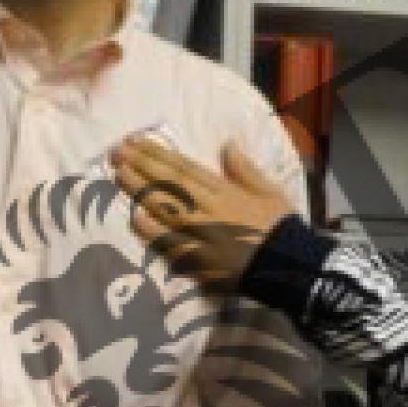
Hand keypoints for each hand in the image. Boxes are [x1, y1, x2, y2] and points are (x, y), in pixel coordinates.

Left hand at [112, 137, 293, 290]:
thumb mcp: (268, 190)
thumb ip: (245, 168)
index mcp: (224, 190)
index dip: (159, 153)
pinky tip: (137, 221)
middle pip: (171, 183)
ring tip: (119, 175)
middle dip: (142, 165)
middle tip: (117, 151)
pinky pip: (175, 245)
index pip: (185, 167)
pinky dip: (156, 233)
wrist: (291, 264)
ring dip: (142, 191)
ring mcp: (204, 233)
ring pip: (168, 208)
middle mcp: (210, 207)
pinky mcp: (202, 259)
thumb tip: (228, 143)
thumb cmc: (281, 226)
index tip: (137, 142)